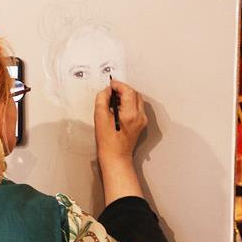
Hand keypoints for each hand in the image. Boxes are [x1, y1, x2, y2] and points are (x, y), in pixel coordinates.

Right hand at [94, 79, 145, 203]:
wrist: (116, 156)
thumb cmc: (108, 141)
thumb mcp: (99, 117)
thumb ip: (102, 100)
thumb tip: (106, 91)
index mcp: (131, 113)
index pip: (128, 91)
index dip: (118, 85)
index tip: (110, 85)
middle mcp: (139, 116)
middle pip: (134, 94)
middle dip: (122, 90)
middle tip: (110, 91)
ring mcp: (141, 120)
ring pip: (136, 100)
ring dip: (125, 96)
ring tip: (113, 100)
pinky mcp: (140, 123)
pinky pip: (136, 107)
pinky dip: (128, 104)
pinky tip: (117, 108)